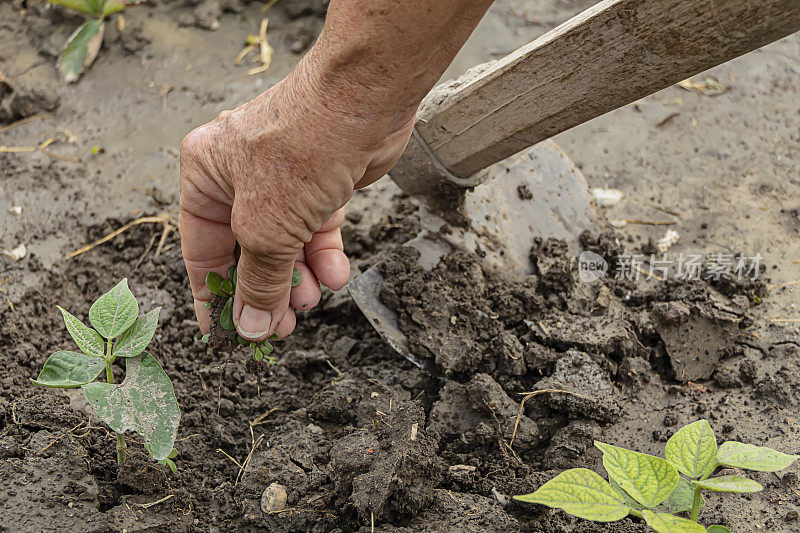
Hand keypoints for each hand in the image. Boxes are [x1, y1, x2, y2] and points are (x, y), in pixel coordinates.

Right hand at [179, 57, 414, 339]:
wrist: (365, 100)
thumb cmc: (301, 148)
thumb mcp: (268, 228)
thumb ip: (258, 281)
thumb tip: (250, 327)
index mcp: (205, 175)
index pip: (202, 249)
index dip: (213, 295)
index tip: (222, 334)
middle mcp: (239, 175)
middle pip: (248, 251)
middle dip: (266, 290)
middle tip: (281, 328)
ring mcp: (283, 179)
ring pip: (285, 244)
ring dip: (298, 277)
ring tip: (312, 300)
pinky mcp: (320, 183)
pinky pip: (316, 231)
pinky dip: (325, 256)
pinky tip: (336, 277)